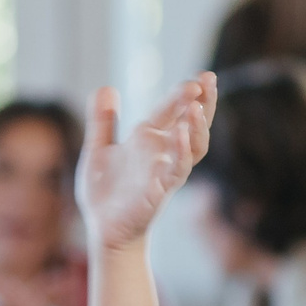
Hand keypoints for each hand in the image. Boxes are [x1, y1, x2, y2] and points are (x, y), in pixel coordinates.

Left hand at [78, 73, 214, 251]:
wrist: (102, 227)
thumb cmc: (105, 191)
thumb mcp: (97, 150)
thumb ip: (102, 121)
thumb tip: (104, 87)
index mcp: (148, 138)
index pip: (171, 110)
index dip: (182, 94)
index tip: (196, 78)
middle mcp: (162, 151)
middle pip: (192, 122)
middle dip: (202, 101)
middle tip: (208, 79)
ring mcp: (165, 170)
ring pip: (193, 145)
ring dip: (197, 126)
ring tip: (196, 106)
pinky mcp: (161, 190)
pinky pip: (177, 169)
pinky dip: (181, 151)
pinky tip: (179, 133)